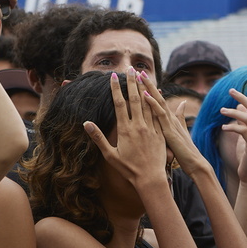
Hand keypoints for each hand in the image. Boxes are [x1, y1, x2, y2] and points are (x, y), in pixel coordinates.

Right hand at [84, 69, 166, 188]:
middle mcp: (138, 125)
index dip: (116, 88)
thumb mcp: (110, 155)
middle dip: (132, 82)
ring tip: (142, 74)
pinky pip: (158, 112)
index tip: (113, 76)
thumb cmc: (128, 169)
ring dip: (144, 87)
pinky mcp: (160, 132)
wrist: (150, 178)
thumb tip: (86, 123)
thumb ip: (98, 138)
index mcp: (125, 129)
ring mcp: (151, 127)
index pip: (119, 104)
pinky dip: (156, 101)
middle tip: (130, 68)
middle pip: (135, 98)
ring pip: (148, 103)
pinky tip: (156, 92)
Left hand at [141, 75, 203, 172]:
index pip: (157, 99)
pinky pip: (159, 114)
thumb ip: (180, 116)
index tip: (140, 77)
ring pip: (157, 101)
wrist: (194, 163)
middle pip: (156, 96)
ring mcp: (169, 123)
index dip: (149, 88)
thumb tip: (181, 103)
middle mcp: (168, 118)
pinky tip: (144, 95)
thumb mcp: (181, 131)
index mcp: (168, 118)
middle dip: (146, 83)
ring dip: (148, 88)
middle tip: (136, 70)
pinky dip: (152, 103)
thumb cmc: (186, 150)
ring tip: (139, 76)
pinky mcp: (169, 130)